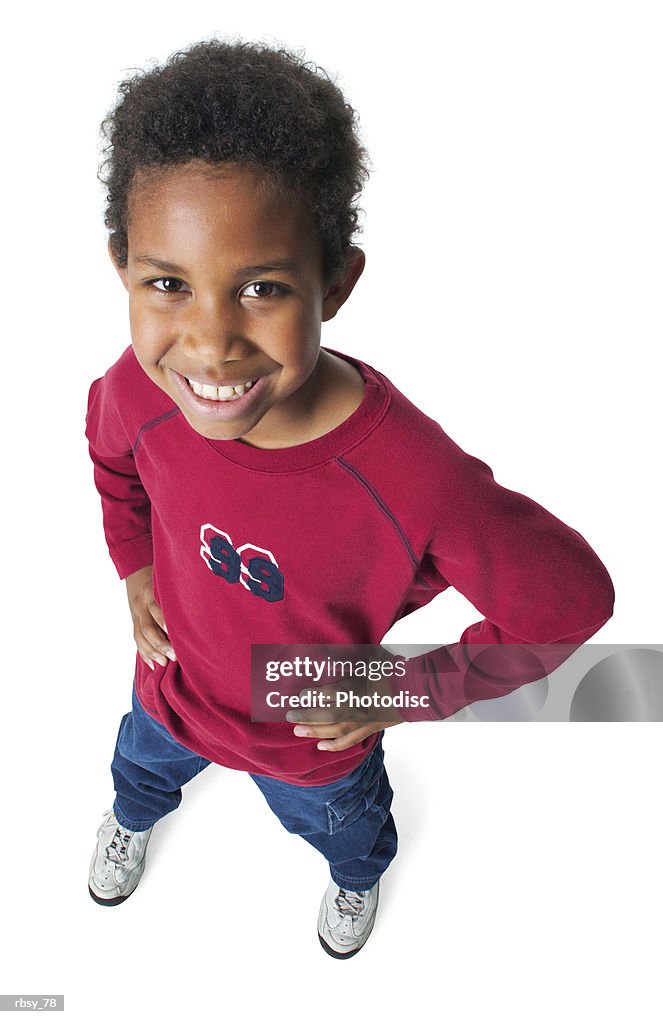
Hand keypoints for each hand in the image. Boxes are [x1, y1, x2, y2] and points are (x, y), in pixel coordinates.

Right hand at [125, 564, 176, 670]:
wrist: (136, 568)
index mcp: (151, 592)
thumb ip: (181, 589)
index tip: (176, 635)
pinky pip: (136, 638)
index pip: (157, 610)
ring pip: (140, 636)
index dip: (165, 623)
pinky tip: (152, 663)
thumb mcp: (169, 578)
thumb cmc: (162, 575)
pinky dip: (144, 652)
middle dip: (160, 643)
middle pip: (148, 628)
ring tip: (164, 663)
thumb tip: (202, 606)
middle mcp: (141, 604)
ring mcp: (135, 613)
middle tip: (174, 655)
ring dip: (152, 651)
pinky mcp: (134, 620)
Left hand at [285, 645, 404, 751]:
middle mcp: (356, 708)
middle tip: (290, 716)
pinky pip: (349, 742)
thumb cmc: (393, 669)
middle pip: (325, 716)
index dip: (310, 696)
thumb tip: (325, 654)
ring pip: (334, 731)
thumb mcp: (370, 656)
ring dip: (314, 732)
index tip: (300, 695)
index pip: (325, 694)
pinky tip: (321, 746)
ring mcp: (363, 722)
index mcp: (354, 688)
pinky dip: (334, 746)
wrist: (417, 689)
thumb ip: (347, 657)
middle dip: (305, 716)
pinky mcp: (370, 730)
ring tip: (297, 731)